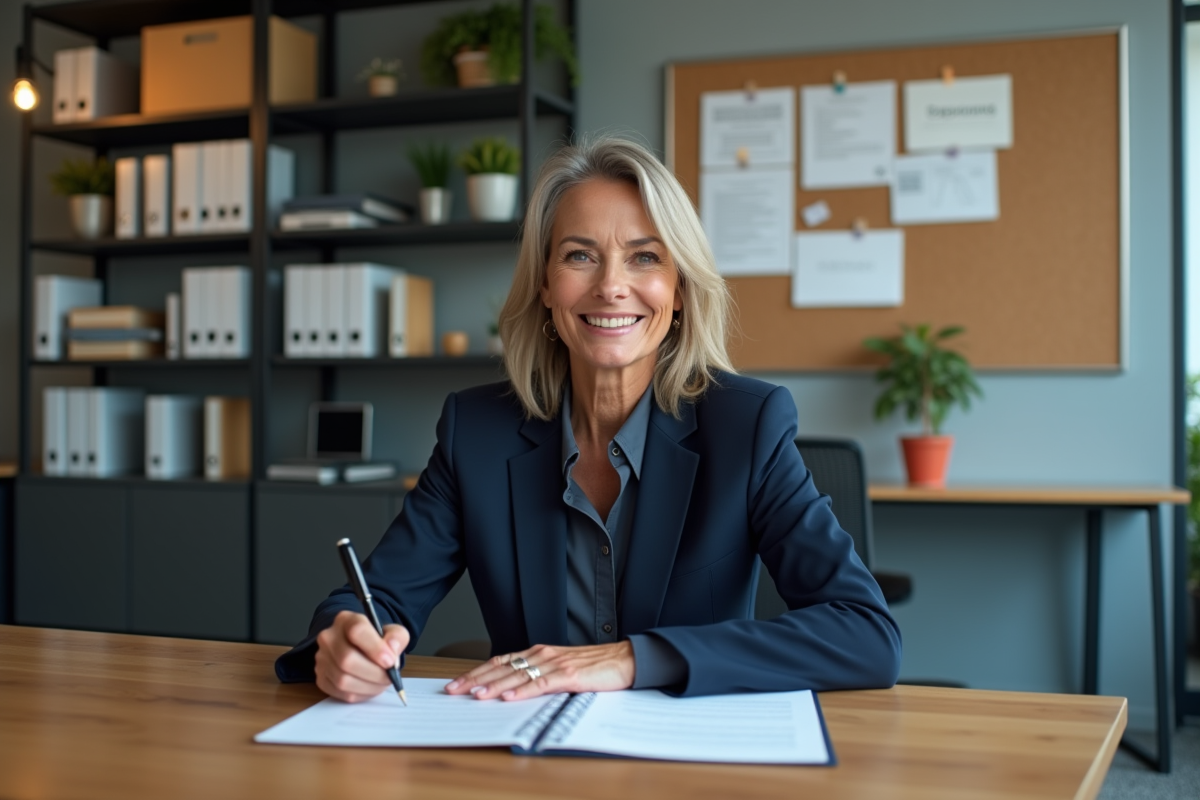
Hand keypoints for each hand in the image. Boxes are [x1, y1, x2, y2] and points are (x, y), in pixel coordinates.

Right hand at [314, 610, 409, 702]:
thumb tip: (392, 649)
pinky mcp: (321, 677)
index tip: (390, 661)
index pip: (357, 630)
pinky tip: (370, 687)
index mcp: (347, 620)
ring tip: (381, 683)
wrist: (362, 650)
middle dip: (374, 673)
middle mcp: (329, 637)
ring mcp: (322, 658)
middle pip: (347, 659)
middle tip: (389, 677)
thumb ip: (397, 637)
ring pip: (342, 679)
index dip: (375, 648)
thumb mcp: (393, 633)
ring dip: (368, 686)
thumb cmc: (377, 642)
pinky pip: (340, 692)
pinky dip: (359, 694)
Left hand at [444, 642, 634, 700]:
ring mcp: (556, 664)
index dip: (478, 671)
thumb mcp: (560, 668)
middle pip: (503, 667)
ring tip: (476, 695)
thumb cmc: (594, 666)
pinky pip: (542, 684)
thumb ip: (538, 675)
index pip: (501, 661)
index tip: (458, 683)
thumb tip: (513, 690)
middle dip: (476, 679)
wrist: (624, 659)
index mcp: (539, 653)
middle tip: (455, 690)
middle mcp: (543, 655)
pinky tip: (510, 698)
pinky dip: (524, 692)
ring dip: (495, 686)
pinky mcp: (570, 675)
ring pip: (518, 676)